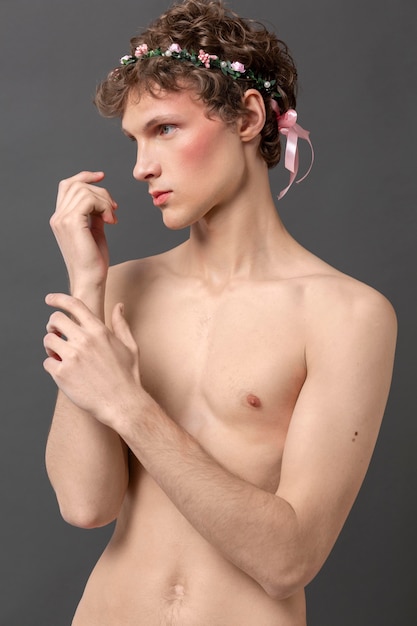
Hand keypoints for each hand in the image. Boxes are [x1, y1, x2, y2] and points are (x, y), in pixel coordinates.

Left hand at [43, 293, 141, 426]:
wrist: (123, 404)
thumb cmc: (128, 376)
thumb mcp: (130, 346)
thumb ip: (121, 324)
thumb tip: (119, 306)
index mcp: (99, 330)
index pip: (74, 305)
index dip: (58, 299)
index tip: (49, 300)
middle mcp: (84, 340)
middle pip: (56, 320)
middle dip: (53, 326)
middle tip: (56, 334)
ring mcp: (72, 356)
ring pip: (48, 340)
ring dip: (51, 347)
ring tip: (60, 356)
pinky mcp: (62, 374)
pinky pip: (47, 363)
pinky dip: (52, 366)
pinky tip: (63, 372)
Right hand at [50, 171, 117, 291]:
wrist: (90, 280)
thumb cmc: (93, 262)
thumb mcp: (95, 231)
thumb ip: (95, 215)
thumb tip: (102, 202)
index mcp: (61, 218)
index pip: (68, 186)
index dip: (85, 176)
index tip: (102, 176)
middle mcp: (58, 217)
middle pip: (77, 184)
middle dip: (100, 191)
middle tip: (114, 208)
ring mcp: (62, 219)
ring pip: (84, 190)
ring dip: (104, 200)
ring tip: (112, 217)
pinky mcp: (71, 223)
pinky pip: (89, 199)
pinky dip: (104, 206)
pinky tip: (110, 220)